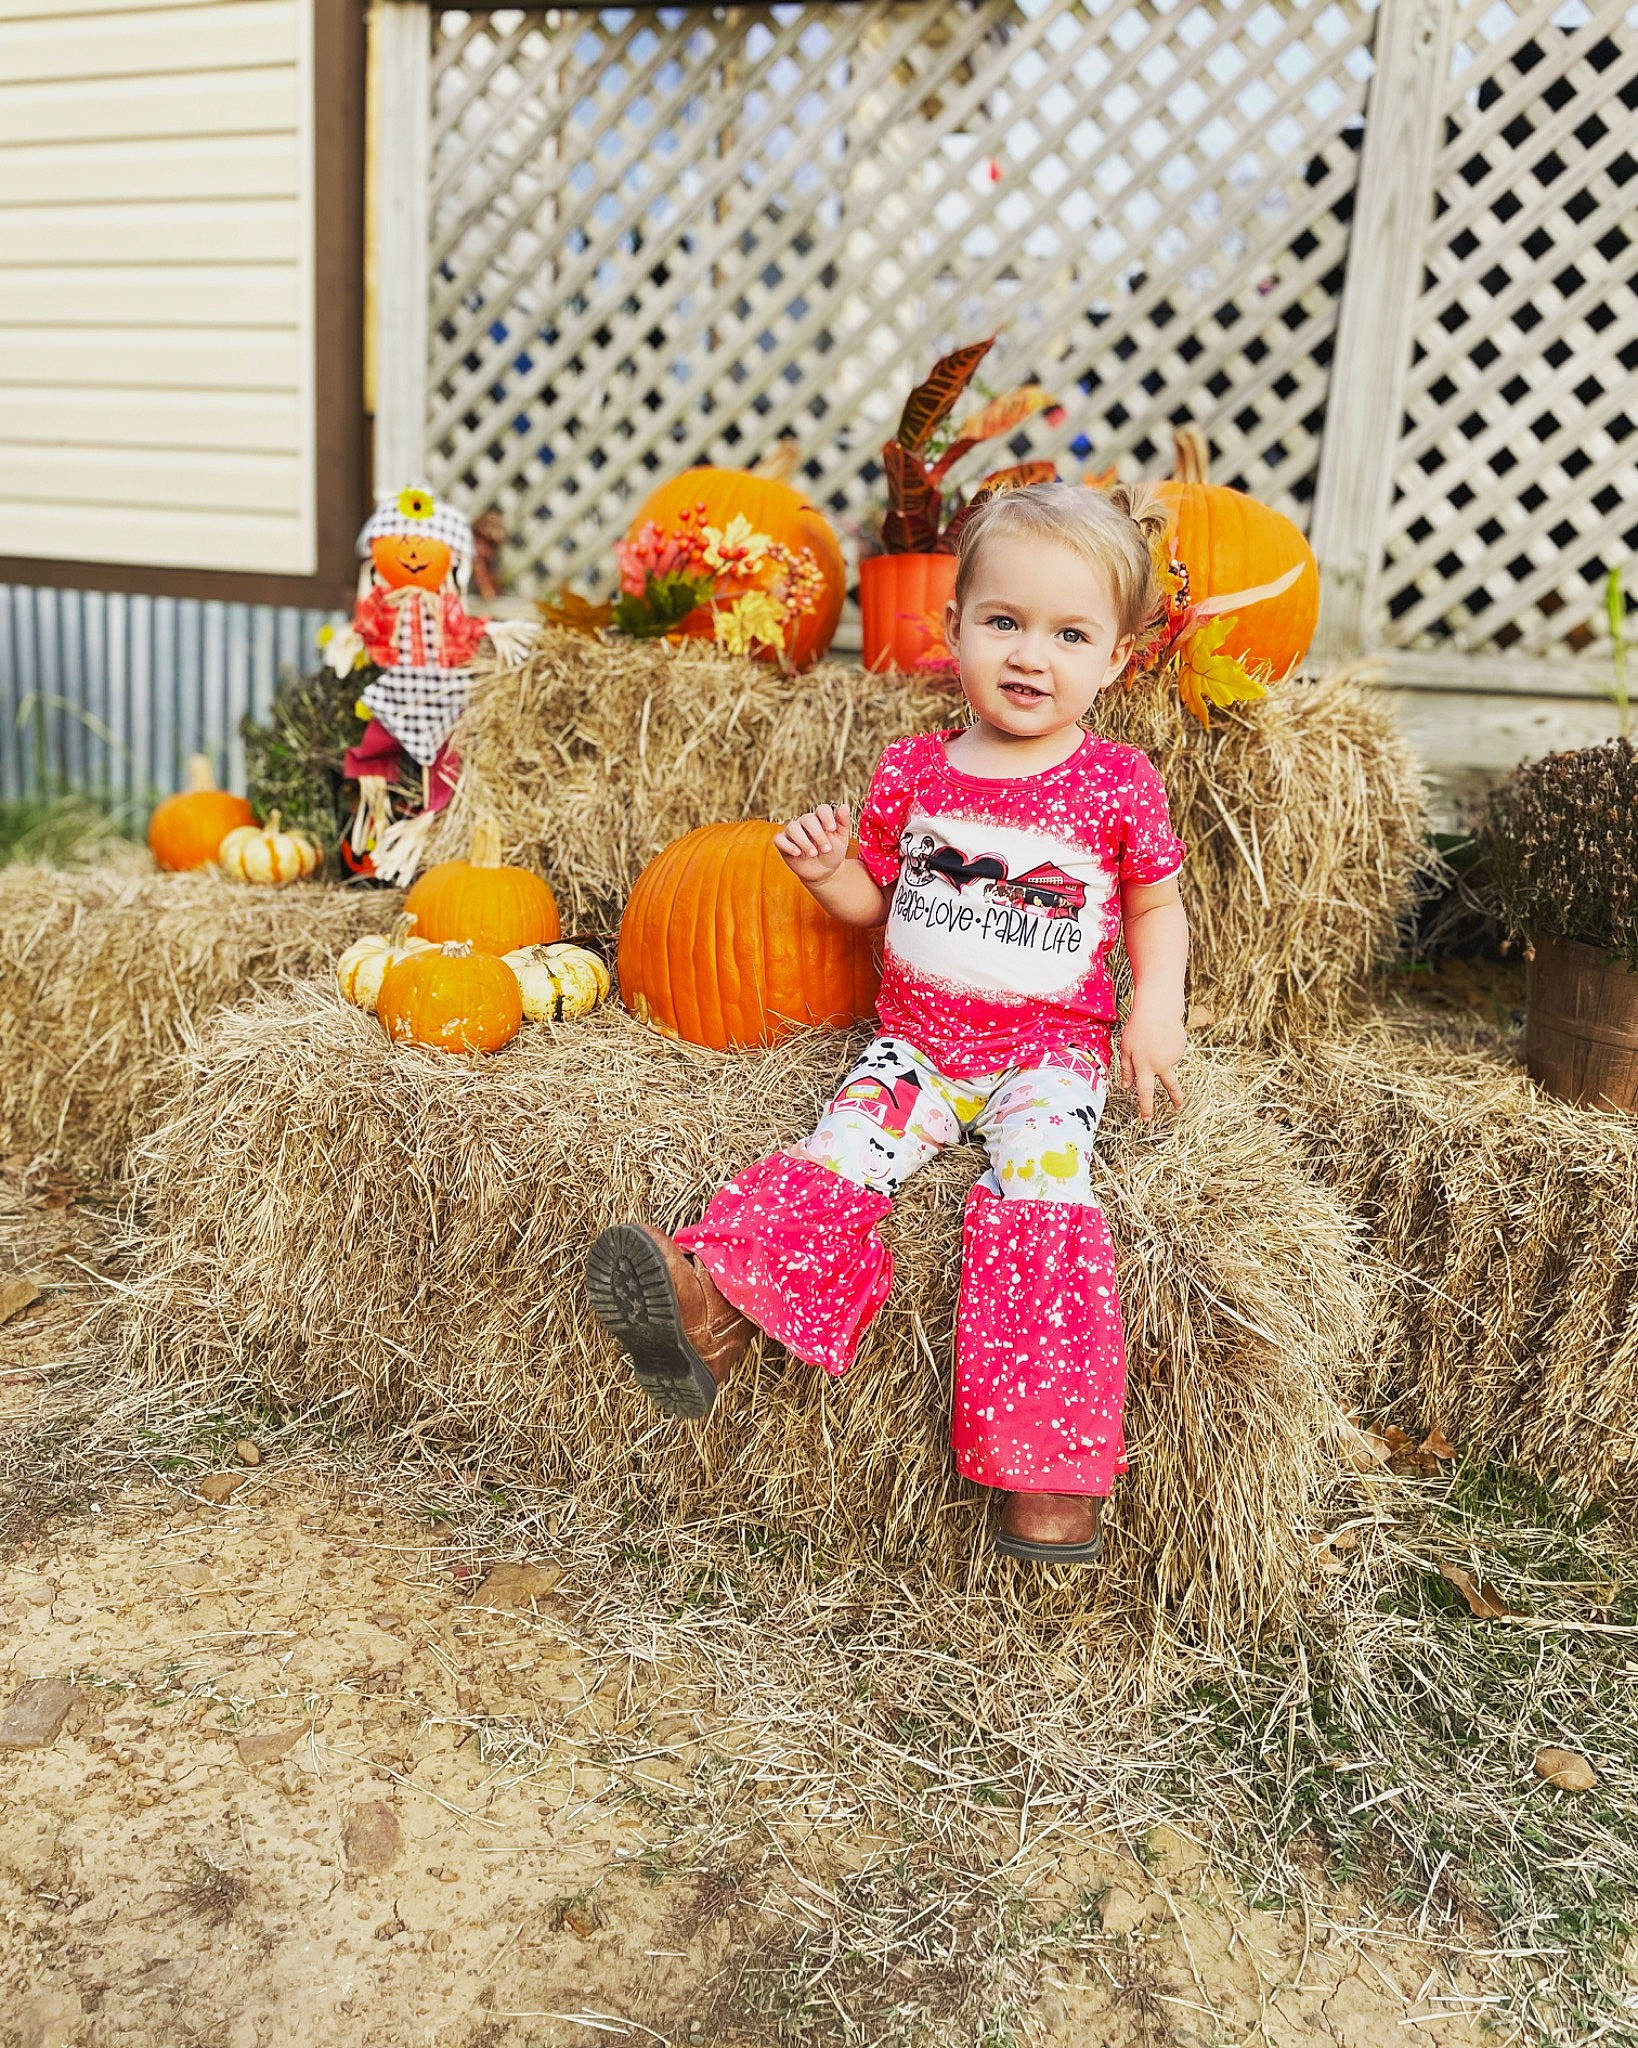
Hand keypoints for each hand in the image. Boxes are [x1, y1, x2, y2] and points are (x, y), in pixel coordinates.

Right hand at [775, 803, 850, 884]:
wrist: (823, 872)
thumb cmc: (833, 853)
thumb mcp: (841, 839)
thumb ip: (843, 822)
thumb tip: (844, 806)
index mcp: (820, 818)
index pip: (822, 809)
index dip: (826, 817)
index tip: (832, 829)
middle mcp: (805, 822)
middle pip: (808, 819)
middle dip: (818, 834)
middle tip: (827, 849)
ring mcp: (793, 832)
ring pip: (793, 828)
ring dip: (803, 841)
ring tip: (813, 854)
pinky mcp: (783, 843)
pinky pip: (779, 839)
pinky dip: (787, 845)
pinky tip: (797, 853)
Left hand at [1119, 1003, 1186, 1121]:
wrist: (1159, 1010)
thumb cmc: (1138, 1028)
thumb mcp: (1126, 1048)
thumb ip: (1127, 1069)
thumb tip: (1126, 1086)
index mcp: (1144, 1067)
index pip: (1145, 1092)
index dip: (1146, 1107)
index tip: (1146, 1119)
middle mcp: (1161, 1065)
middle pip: (1170, 1087)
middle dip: (1175, 1099)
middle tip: (1178, 1108)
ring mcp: (1173, 1057)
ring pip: (1167, 1063)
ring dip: (1162, 1056)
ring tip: (1154, 1038)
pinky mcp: (1181, 1048)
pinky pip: (1172, 1051)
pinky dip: (1167, 1046)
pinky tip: (1163, 1035)